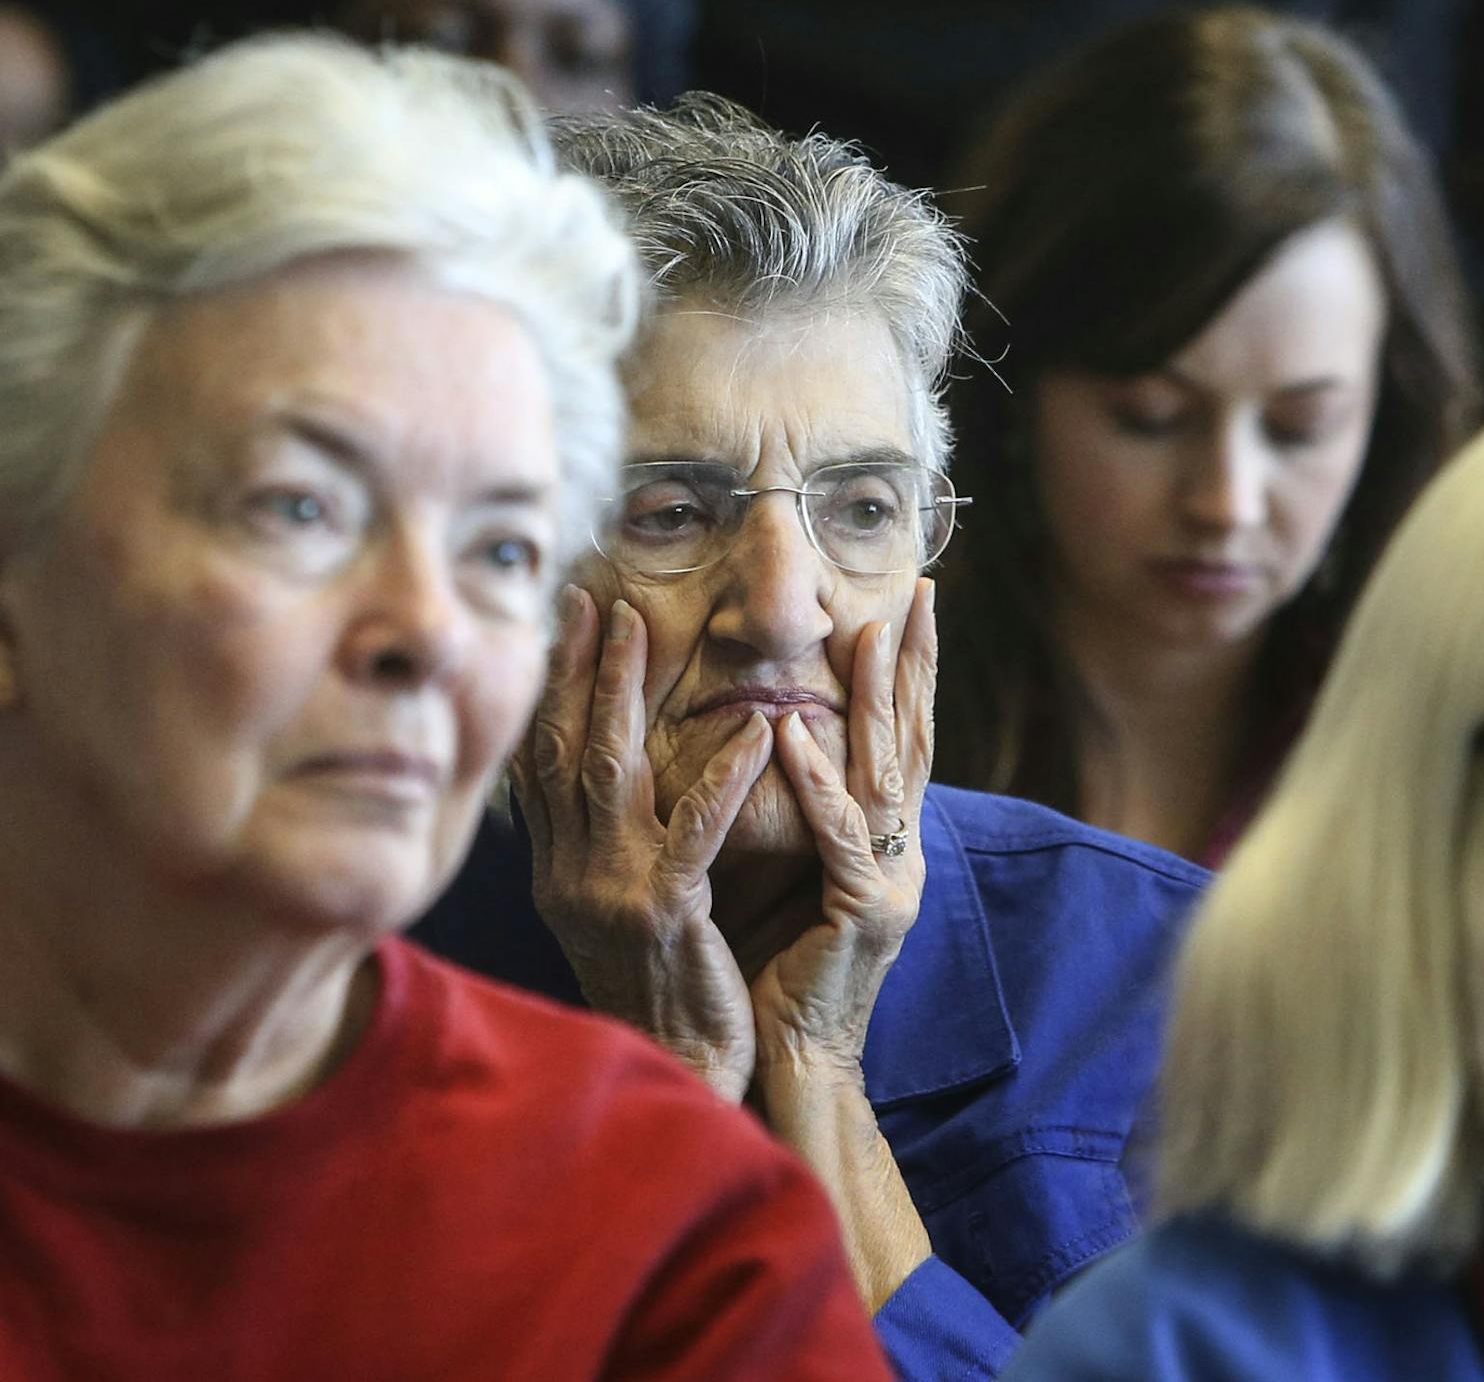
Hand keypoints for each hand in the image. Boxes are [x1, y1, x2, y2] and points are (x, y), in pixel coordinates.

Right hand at [512, 586, 770, 1100]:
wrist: (682, 1071)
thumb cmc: (666, 990)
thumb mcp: (616, 911)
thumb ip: (600, 846)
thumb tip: (591, 777)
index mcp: (557, 872)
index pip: (541, 764)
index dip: (551, 689)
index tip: (564, 623)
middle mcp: (568, 876)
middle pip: (561, 751)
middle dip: (575, 669)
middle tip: (591, 600)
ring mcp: (609, 893)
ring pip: (609, 772)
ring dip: (622, 694)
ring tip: (641, 628)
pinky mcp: (665, 914)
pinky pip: (695, 830)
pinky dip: (721, 777)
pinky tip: (752, 733)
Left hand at [752, 579, 936, 1077]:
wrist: (795, 1060)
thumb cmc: (783, 971)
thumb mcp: (800, 877)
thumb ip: (809, 815)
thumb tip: (783, 739)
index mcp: (888, 843)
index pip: (904, 738)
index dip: (911, 671)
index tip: (909, 604)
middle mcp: (903, 853)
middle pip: (914, 739)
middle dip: (918, 661)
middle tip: (922, 593)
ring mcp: (892, 882)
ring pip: (886, 772)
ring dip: (878, 699)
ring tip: (871, 633)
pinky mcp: (863, 912)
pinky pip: (838, 835)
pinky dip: (816, 782)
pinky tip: (794, 733)